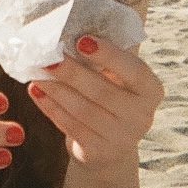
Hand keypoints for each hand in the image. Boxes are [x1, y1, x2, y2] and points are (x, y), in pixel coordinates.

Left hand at [28, 36, 162, 174]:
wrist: (110, 147)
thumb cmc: (110, 99)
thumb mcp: (116, 80)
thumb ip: (102, 61)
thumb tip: (66, 35)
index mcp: (151, 90)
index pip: (134, 70)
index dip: (109, 55)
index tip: (81, 40)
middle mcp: (142, 116)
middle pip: (103, 91)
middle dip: (72, 72)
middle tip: (47, 56)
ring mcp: (122, 138)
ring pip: (82, 110)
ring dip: (56, 89)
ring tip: (37, 71)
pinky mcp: (99, 152)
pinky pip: (70, 126)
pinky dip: (50, 107)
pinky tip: (36, 91)